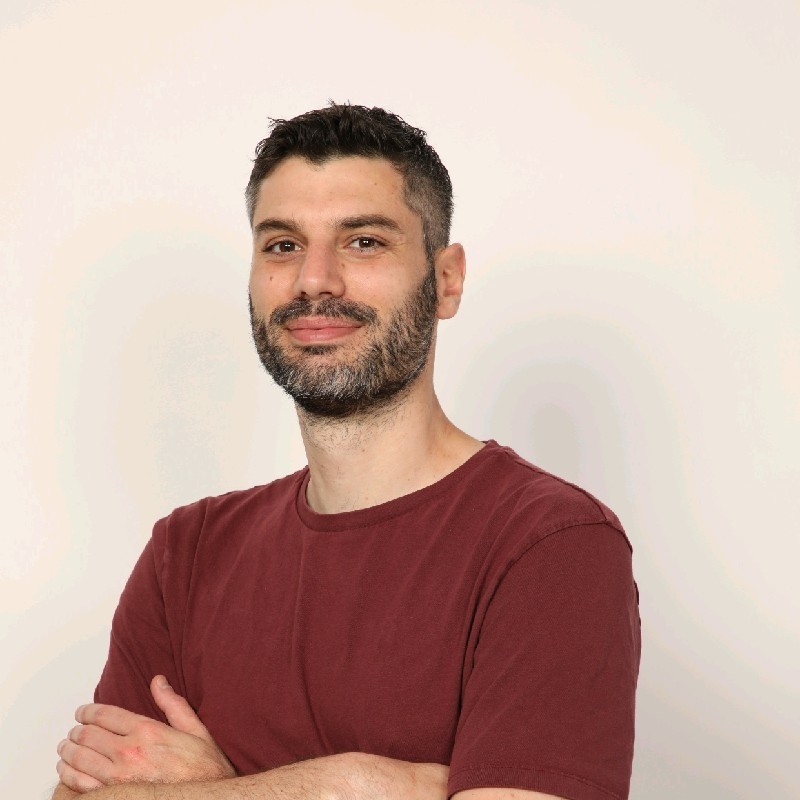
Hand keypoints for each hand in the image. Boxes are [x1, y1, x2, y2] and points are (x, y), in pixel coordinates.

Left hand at [56, 675, 235, 792]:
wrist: (204, 799)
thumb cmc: (203, 767)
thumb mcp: (195, 729)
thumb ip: (173, 703)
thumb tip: (158, 681)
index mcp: (147, 731)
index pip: (105, 715)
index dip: (88, 711)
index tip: (82, 712)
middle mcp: (129, 751)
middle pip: (88, 734)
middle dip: (77, 730)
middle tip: (75, 730)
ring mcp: (118, 776)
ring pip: (79, 758)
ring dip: (68, 750)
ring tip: (66, 747)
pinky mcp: (114, 795)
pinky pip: (80, 783)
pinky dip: (68, 774)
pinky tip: (67, 769)